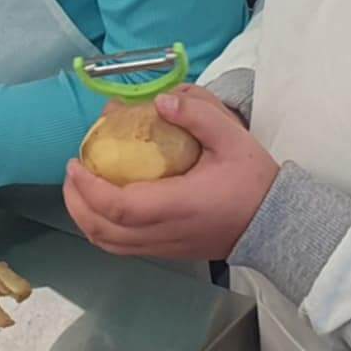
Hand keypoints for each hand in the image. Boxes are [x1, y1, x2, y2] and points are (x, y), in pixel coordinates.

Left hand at [63, 86, 281, 260]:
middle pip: (103, 231)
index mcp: (179, 206)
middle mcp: (166, 233)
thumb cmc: (255, 181)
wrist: (278, 224)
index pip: (120, 207)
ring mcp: (165, 247)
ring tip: (81, 186)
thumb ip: (198, 114)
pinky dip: (103, 227)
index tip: (76, 162)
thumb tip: (161, 99)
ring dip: (86, 217)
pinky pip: (123, 246)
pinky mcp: (168, 251)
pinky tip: (104, 203)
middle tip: (73, 170)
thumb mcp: (233, 137)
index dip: (90, 188)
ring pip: (109, 244)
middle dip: (77, 202)